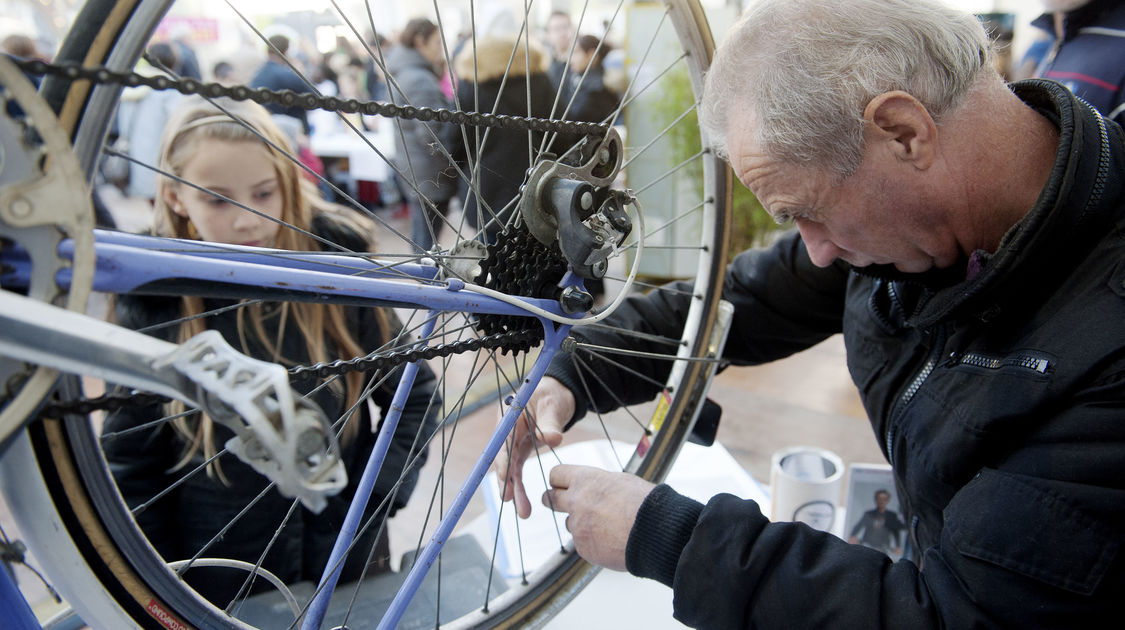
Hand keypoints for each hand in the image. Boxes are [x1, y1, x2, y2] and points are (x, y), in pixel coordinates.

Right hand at [492, 376, 572, 517]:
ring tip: (523, 512)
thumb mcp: (553, 404)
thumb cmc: (553, 395)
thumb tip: (554, 439)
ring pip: (510, 468)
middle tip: (509, 499)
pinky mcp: (520, 449)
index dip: (502, 457)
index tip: (505, 475)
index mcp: (510, 414)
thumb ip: (551, 422)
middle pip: (503, 456)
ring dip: (514, 489)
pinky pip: (517, 470)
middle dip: (506, 480)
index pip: (503, 438)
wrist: (556, 394)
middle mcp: (506, 430)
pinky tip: (523, 505)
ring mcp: (511, 441)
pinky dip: (519, 486)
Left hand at [543, 464, 655, 570]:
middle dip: (552, 500)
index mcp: (586, 480)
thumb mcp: (620, 481)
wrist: (655, 532)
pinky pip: (583, 543)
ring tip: (607, 526)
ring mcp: (577, 526)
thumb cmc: (644, 503)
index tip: (562, 484)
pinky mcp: (583, 548)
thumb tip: (593, 488)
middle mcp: (575, 502)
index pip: (556, 474)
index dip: (559, 480)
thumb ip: (599, 485)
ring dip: (581, 524)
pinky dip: (594, 543)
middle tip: (560, 503)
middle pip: (549, 499)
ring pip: (570, 524)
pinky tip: (613, 541)